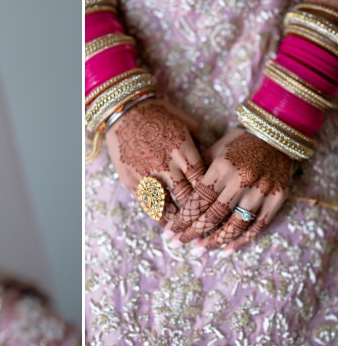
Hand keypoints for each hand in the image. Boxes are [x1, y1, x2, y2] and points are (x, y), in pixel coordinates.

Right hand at [104, 98, 204, 225]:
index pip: (204, 183)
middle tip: (208, 230)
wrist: (125, 111)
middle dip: (199, 216)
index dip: (213, 200)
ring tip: (186, 234)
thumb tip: (210, 158)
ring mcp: (148, 174)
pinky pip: (147, 202)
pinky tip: (165, 225)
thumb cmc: (158, 114)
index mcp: (185, 151)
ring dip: (178, 222)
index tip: (220, 212)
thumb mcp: (186, 124)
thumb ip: (199, 144)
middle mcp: (168, 165)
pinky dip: (157, 216)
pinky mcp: (131, 179)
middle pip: (188, 198)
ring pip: (168, 205)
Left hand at [170, 129, 293, 254]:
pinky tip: (226, 250)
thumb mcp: (214, 152)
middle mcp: (241, 182)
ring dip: (215, 241)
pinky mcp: (276, 199)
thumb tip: (177, 199)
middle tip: (177, 243)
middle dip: (192, 232)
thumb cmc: (237, 144)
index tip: (170, 231)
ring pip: (235, 225)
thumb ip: (198, 175)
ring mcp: (261, 192)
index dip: (183, 219)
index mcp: (222, 169)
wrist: (276, 136)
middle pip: (213, 216)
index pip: (198, 201)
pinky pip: (257, 226)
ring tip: (199, 249)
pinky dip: (241, 241)